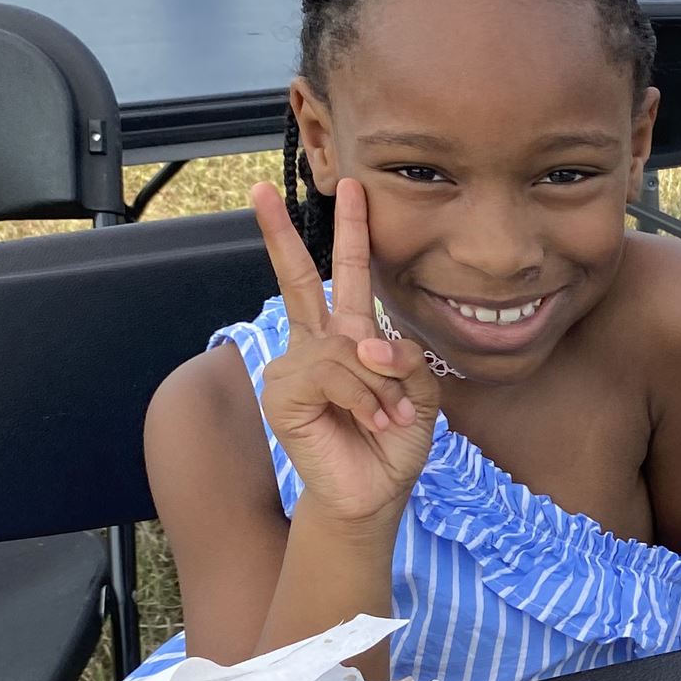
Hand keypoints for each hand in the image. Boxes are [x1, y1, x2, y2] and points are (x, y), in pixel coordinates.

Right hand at [251, 176, 439, 527]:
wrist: (374, 492)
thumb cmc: (394, 441)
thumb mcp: (421, 393)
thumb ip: (406, 358)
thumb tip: (367, 343)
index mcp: (349, 336)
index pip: (344, 276)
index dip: (349, 233)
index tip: (351, 188)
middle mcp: (315, 344)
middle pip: (298, 277)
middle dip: (281, 233)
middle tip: (259, 189)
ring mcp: (293, 367)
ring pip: (346, 347)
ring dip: (380, 384)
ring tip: (389, 414)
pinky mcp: (282, 394)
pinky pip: (331, 374)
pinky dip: (362, 398)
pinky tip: (370, 420)